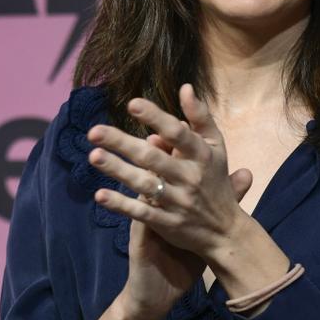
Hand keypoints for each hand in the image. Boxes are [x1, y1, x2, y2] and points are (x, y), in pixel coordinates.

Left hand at [88, 84, 255, 268]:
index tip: (132, 104)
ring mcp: (178, 202)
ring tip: (93, 156)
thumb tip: (185, 87)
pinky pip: (141, 213)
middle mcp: (189, 177)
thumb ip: (201, 118)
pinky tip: (100, 194)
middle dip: (122, 143)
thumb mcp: (216, 148)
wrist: (226, 231)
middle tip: (94, 131)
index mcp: (201, 155)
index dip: (156, 117)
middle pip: (152, 158)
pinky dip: (121, 205)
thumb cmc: (215, 181)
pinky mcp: (168, 223)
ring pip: (144, 184)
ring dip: (117, 170)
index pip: (177, 133)